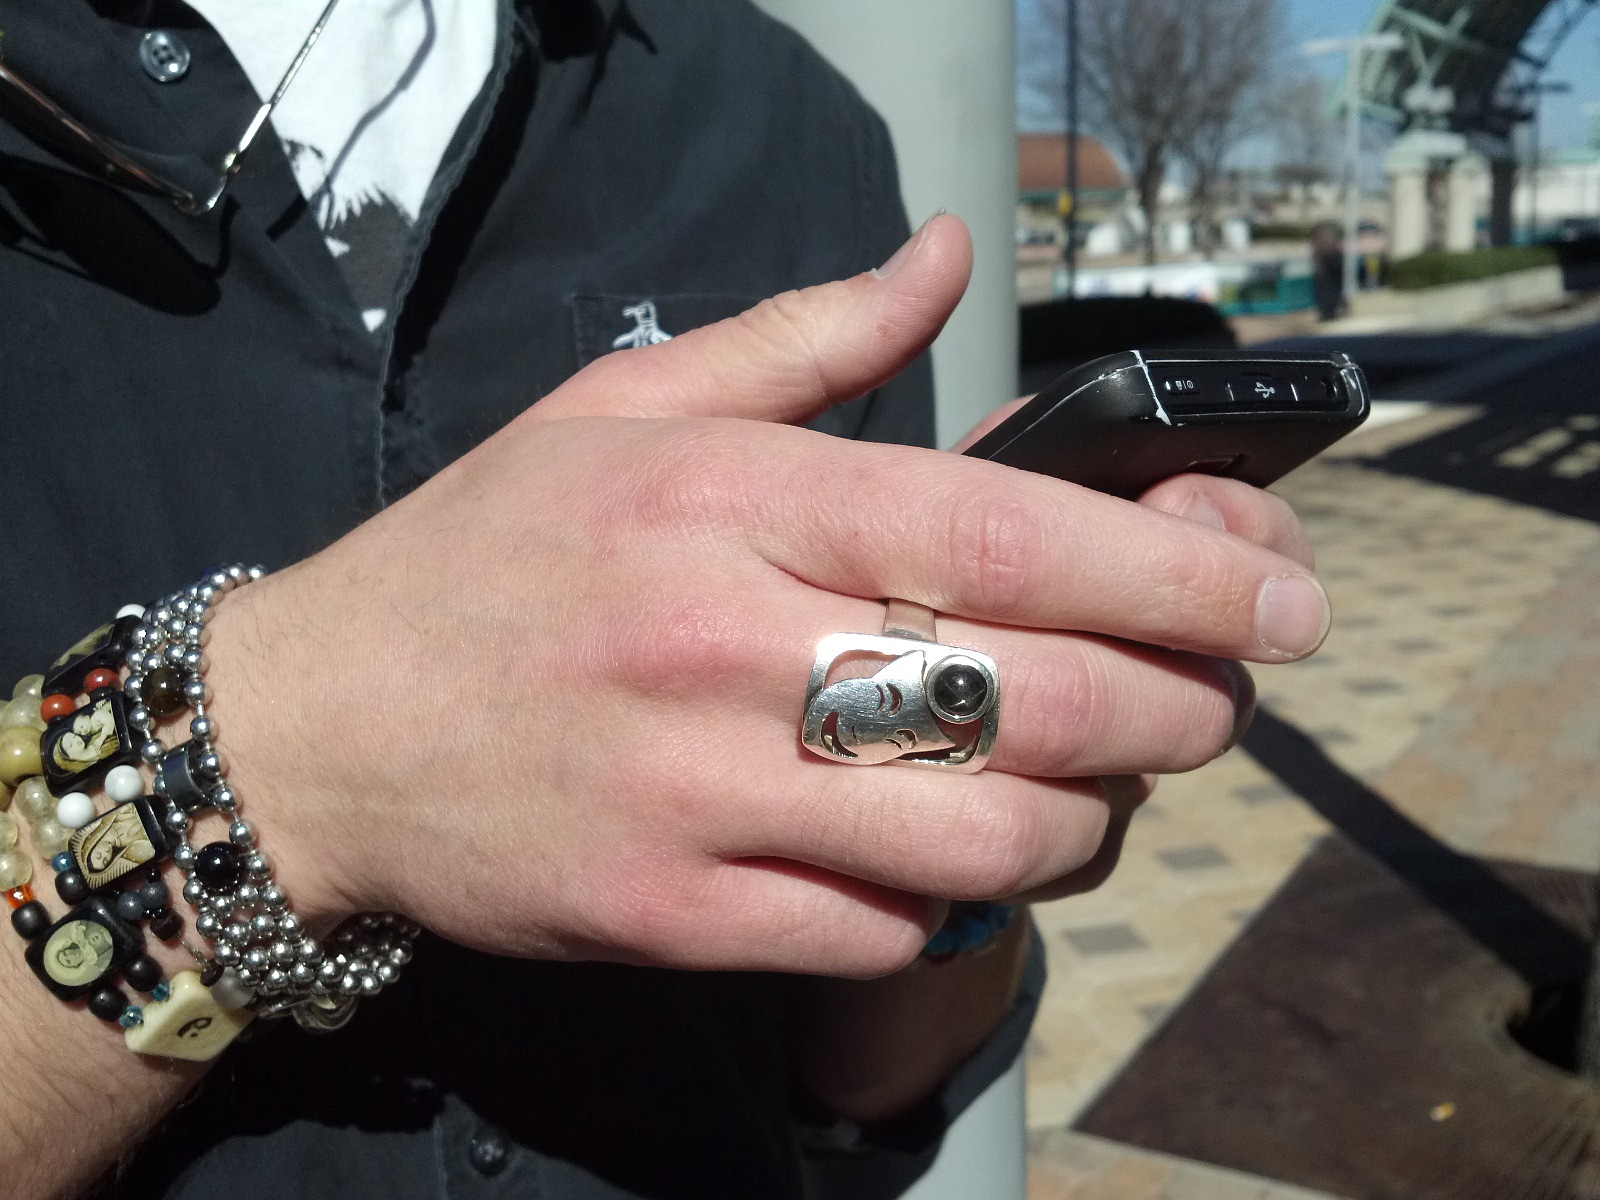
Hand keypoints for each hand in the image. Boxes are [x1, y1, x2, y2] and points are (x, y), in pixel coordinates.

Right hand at [203, 216, 1328, 977]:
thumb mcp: (624, 404)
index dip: (1185, 570)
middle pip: (1042, 695)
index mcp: (732, 498)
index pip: (1016, 534)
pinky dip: (958, 897)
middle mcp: (726, 647)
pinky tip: (953, 850)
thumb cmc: (487, 557)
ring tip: (1095, 783)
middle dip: (1182, 705)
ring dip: (1089, 819)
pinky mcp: (676, 916)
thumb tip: (945, 254)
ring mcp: (701, 798)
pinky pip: (884, 928)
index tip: (1281, 596)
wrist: (320, 734)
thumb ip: (809, 333)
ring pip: (988, 835)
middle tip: (1215, 695)